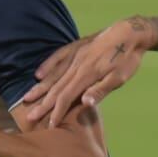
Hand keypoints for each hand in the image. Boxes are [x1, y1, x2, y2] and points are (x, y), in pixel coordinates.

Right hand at [22, 20, 147, 127]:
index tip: (49, 124)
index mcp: (87, 75)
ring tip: (27, 97)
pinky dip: (47, 66)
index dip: (57, 111)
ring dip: (40, 87)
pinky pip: (57, 57)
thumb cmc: (128, 58)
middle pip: (56, 88)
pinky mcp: (76, 46)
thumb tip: (84, 104)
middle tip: (30, 116)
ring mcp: (75, 54)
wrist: (130, 32)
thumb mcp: (120, 77)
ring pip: (53, 74)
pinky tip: (38, 74)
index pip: (67, 97)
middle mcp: (76, 65)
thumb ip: (100, 90)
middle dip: (43, 104)